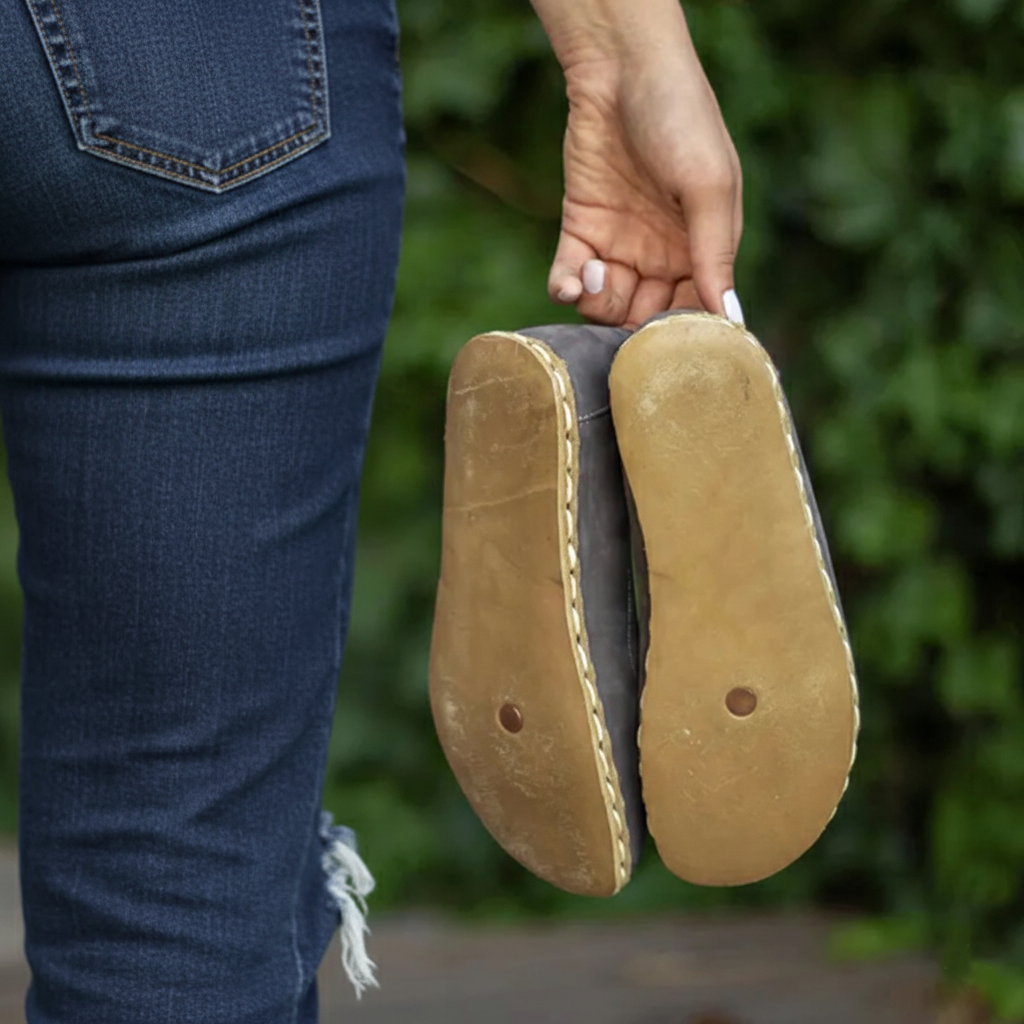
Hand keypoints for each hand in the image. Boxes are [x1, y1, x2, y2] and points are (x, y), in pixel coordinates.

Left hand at [547, 47, 742, 327]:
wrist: (621, 69)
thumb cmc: (681, 118)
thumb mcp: (708, 187)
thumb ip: (715, 255)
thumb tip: (732, 321)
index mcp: (702, 248)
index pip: (695, 312)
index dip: (680, 333)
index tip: (665, 342)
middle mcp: (662, 255)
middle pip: (646, 318)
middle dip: (632, 325)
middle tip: (625, 309)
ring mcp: (619, 245)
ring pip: (607, 306)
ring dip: (599, 304)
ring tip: (598, 273)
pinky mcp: (581, 231)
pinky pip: (570, 279)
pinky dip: (567, 289)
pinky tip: (572, 282)